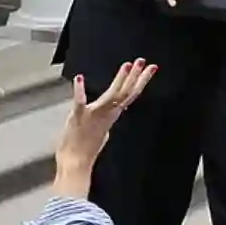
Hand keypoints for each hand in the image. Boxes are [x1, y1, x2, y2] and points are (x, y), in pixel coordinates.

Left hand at [53, 60, 155, 196]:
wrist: (76, 163)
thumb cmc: (86, 150)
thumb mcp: (102, 131)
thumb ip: (107, 119)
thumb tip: (112, 113)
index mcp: (112, 115)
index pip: (130, 94)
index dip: (141, 81)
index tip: (149, 69)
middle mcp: (106, 113)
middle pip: (126, 92)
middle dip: (136, 76)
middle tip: (142, 61)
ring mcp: (93, 114)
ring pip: (112, 95)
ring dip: (121, 80)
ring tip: (127, 65)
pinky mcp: (77, 117)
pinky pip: (80, 102)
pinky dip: (80, 90)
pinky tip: (79, 78)